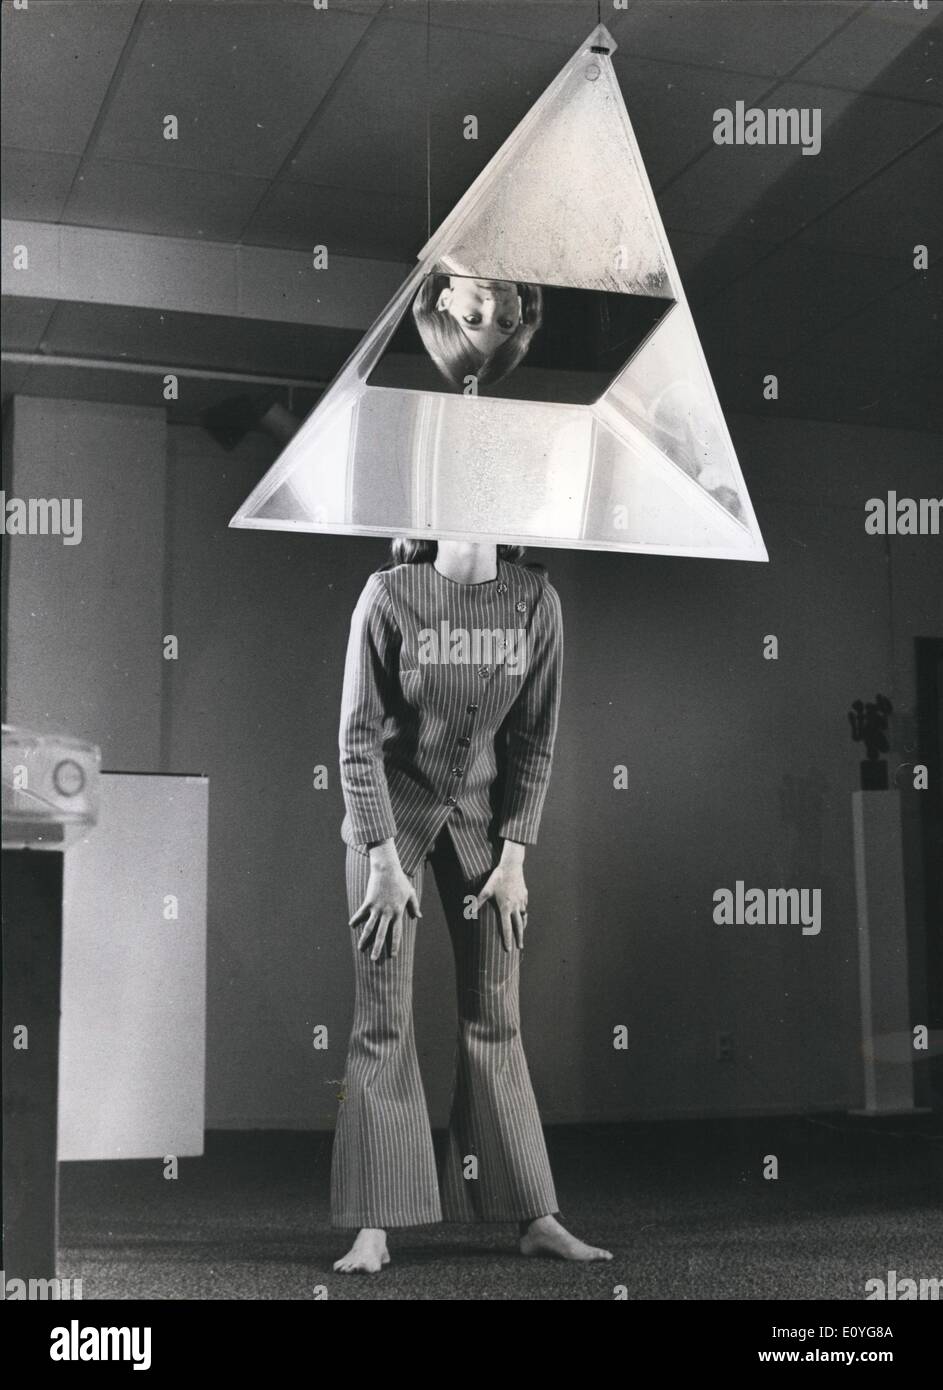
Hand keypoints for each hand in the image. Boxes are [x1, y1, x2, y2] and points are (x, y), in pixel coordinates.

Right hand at [349, 846, 420, 960]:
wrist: (387, 869)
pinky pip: (361, 913)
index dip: (395, 945)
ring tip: (360, 948)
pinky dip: (355, 919)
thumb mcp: (410, 893)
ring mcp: (377, 908)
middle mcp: (387, 913)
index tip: (393, 956)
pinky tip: (351, 926)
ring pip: (369, 927)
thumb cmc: (400, 881)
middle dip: (378, 948)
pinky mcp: (368, 902)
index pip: (397, 933)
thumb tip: (419, 917)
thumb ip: (414, 906)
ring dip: (364, 939)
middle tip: (374, 959)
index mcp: (398, 913)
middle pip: (382, 934)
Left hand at [476, 861, 527, 952]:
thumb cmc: (497, 878)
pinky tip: (522, 914)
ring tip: (521, 932)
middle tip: (520, 947)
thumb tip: (468, 911)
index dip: (507, 940)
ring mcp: (521, 901)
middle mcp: (515, 907)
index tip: (508, 949)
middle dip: (519, 938)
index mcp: (506, 908)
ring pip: (524, 917)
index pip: (507, 928)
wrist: (512, 866)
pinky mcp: (525, 895)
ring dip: (522, 926)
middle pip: (519, 926)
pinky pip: (525, 907)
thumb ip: (478, 901)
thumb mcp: (486, 890)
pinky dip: (524, 913)